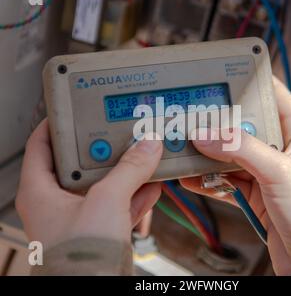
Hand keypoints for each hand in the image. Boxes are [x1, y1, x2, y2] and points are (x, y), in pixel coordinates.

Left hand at [16, 119, 162, 248]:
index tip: (77, 110)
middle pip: (80, 163)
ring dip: (125, 171)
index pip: (42, 144)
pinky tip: (151, 184)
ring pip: (104, 183)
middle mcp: (58, 202)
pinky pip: (119, 203)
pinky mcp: (101, 228)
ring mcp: (81, 216)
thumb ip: (129, 170)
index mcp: (41, 190)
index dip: (58, 124)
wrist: (95, 291)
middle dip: (103, 148)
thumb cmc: (79, 258)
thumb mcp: (106, 201)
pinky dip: (136, 193)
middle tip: (120, 131)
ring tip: (142, 154)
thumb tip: (147, 147)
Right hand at [180, 77, 290, 274]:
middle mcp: (280, 150)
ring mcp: (264, 171)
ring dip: (209, 153)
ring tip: (188, 147)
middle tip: (196, 116)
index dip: (251, 84)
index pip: (274, 97)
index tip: (225, 75)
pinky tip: (191, 176)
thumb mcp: (280, 172)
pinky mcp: (252, 192)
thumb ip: (242, 149)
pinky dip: (207, 178)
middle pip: (243, 126)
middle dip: (220, 123)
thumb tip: (209, 134)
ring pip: (230, 153)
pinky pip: (224, 178)